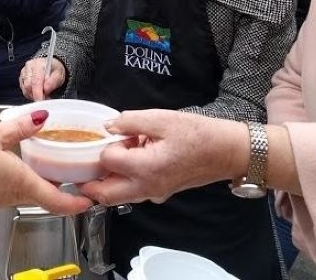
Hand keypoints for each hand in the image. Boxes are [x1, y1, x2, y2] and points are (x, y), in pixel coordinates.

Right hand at [0, 111, 92, 215]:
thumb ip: (21, 126)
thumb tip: (42, 117)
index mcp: (22, 182)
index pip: (58, 202)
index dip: (78, 203)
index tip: (90, 198)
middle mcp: (12, 196)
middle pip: (45, 198)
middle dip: (62, 190)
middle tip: (74, 176)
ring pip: (28, 195)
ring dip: (41, 185)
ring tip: (50, 168)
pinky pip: (11, 192)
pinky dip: (22, 183)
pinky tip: (19, 167)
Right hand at [19, 57, 65, 100]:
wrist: (51, 67)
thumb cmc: (54, 70)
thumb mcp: (59, 75)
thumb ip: (53, 82)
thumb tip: (45, 89)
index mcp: (38, 64)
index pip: (35, 80)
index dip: (37, 92)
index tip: (41, 100)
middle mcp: (29, 67)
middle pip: (28, 85)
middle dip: (36, 94)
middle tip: (46, 97)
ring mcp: (24, 73)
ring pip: (25, 89)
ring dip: (34, 95)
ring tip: (43, 94)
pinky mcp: (21, 79)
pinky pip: (24, 90)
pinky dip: (31, 94)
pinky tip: (38, 92)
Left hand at [78, 110, 247, 204]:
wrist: (226, 152)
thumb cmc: (199, 135)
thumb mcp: (162, 118)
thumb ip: (130, 121)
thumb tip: (108, 126)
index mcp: (146, 168)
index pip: (106, 161)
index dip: (107, 144)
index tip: (117, 134)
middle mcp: (146, 187)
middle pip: (104, 195)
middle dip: (92, 178)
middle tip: (89, 160)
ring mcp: (153, 194)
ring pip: (117, 197)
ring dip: (108, 180)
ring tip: (116, 156)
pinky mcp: (159, 193)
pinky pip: (132, 193)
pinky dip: (124, 180)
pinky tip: (134, 160)